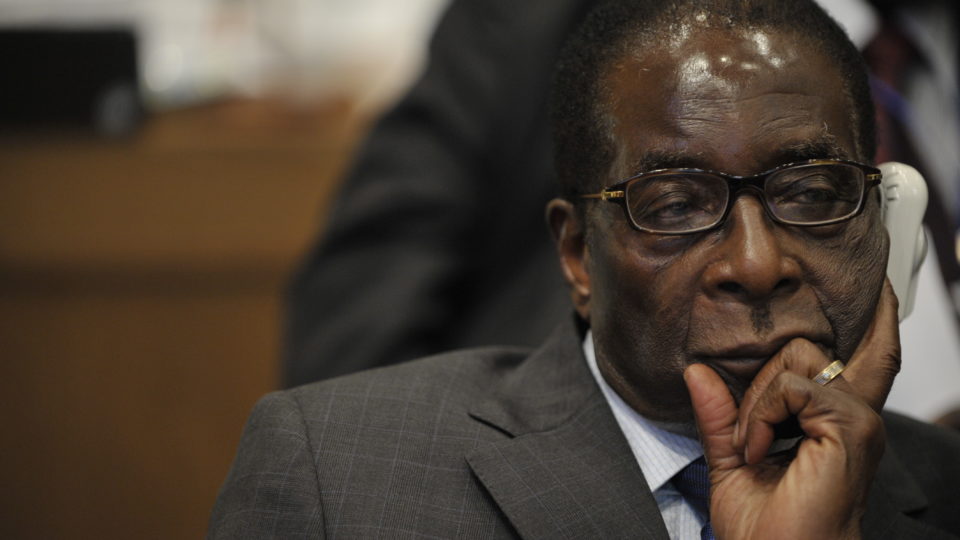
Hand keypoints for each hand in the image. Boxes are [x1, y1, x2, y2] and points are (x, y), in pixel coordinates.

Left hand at [683, 280, 900, 538]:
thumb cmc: (765, 527)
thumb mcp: (731, 461)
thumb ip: (719, 415)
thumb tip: (697, 371)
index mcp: (836, 419)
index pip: (866, 353)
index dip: (875, 316)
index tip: (876, 283)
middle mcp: (854, 413)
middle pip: (813, 345)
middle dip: (763, 378)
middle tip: (751, 437)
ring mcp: (856, 418)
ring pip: (795, 357)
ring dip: (757, 401)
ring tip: (754, 449)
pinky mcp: (849, 426)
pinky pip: (789, 386)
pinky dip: (760, 414)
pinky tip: (759, 451)